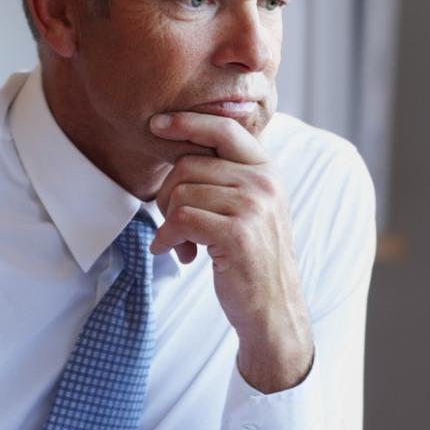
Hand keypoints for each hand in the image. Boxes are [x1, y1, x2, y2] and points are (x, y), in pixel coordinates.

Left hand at [147, 112, 313, 392]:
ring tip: (183, 243)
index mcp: (267, 170)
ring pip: (181, 192)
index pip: (223, 129)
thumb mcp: (250, 208)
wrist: (273, 308)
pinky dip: (168, 237)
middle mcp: (264, 182)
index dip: (186, 122)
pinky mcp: (237, 233)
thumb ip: (227, 177)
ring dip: (168, 222)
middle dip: (168, 194)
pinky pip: (181, 218)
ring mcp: (253, 206)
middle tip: (173, 224)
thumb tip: (180, 146)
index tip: (156, 124)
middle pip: (189, 164)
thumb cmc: (252, 258)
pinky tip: (176, 253)